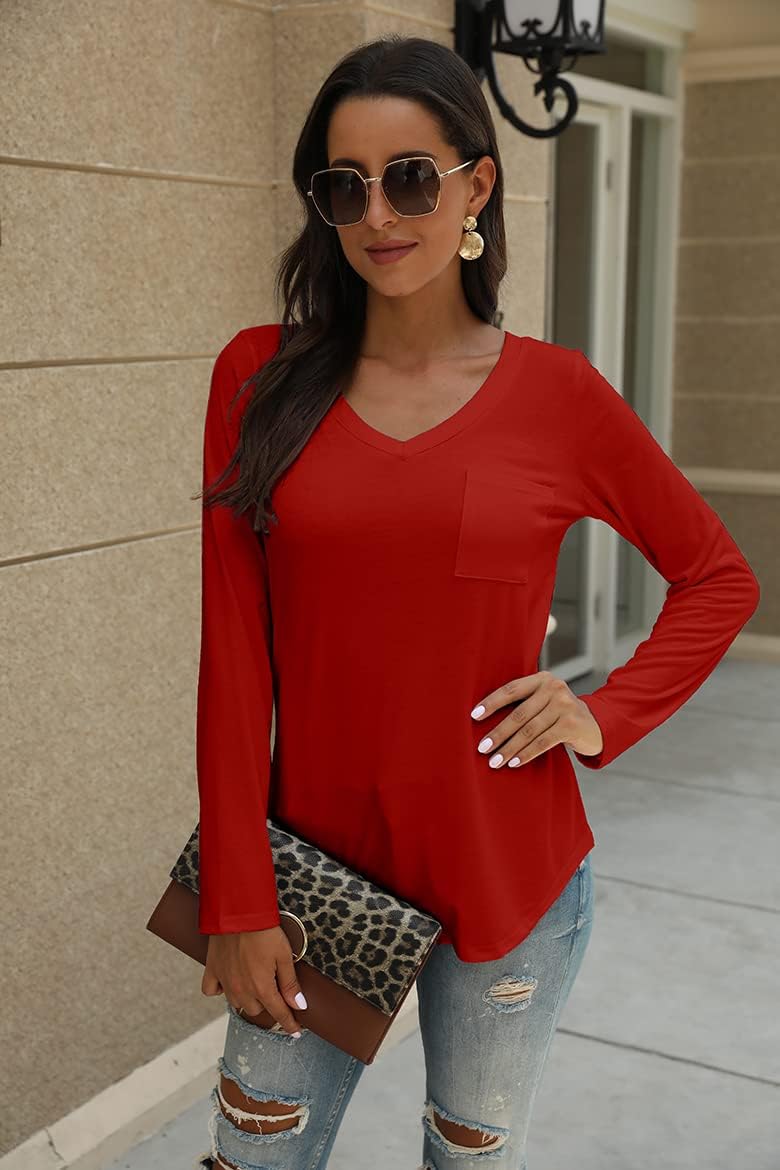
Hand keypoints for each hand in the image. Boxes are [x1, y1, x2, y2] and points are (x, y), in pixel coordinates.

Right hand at [202, 927, 307, 1036]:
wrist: (238, 912)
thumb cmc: (264, 931)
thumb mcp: (284, 956)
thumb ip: (290, 984)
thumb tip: (299, 1006)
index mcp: (262, 988)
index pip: (279, 1013)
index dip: (289, 1023)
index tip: (295, 1031)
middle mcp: (242, 990)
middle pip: (257, 1010)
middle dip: (267, 1003)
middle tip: (273, 987)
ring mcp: (225, 982)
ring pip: (237, 1003)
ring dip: (247, 998)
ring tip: (254, 982)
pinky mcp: (212, 970)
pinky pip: (211, 991)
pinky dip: (220, 990)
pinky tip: (229, 982)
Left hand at [470, 670, 602, 767]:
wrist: (594, 726)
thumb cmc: (558, 714)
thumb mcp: (544, 701)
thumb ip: (523, 702)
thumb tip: (483, 718)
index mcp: (542, 678)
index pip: (511, 689)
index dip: (491, 703)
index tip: (474, 716)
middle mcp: (554, 688)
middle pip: (519, 713)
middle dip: (498, 733)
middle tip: (482, 748)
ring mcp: (565, 706)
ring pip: (529, 731)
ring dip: (509, 748)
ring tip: (494, 761)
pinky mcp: (572, 725)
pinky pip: (542, 742)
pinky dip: (526, 754)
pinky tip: (513, 763)